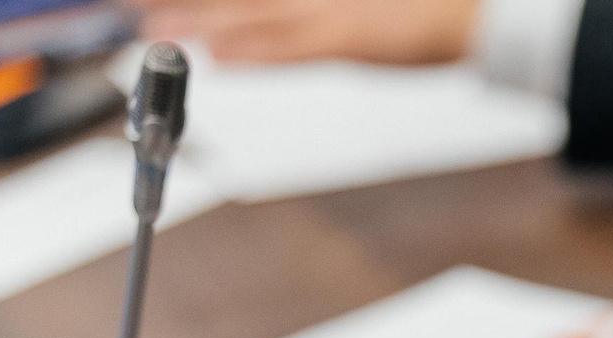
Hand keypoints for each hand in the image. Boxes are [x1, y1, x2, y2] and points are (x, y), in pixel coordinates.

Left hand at [144, 0, 479, 64]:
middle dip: (183, 6)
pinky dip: (256, 55)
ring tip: (152, 33)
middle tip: (134, 12)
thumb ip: (294, 38)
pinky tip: (218, 59)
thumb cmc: (422, 6)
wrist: (478, 14)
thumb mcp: (351, 15)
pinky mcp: (349, 37)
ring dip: (199, 24)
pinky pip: (292, 48)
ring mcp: (327, 10)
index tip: (156, 9)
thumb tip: (235, 47)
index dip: (200, 4)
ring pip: (250, 14)